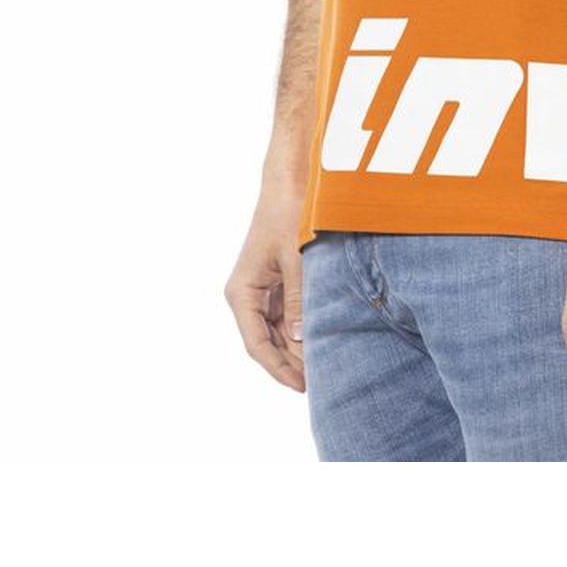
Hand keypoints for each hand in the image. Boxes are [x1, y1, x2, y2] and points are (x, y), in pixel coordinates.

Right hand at [223, 178, 308, 392]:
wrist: (290, 180)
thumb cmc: (288, 213)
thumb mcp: (295, 257)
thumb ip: (298, 299)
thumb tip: (298, 339)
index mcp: (241, 292)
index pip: (257, 344)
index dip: (278, 368)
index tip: (302, 385)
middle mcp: (247, 296)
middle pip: (267, 342)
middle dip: (291, 362)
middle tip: (321, 381)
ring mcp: (261, 291)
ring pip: (278, 332)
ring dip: (297, 348)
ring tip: (324, 366)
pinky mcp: (276, 283)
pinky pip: (286, 316)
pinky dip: (301, 329)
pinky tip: (321, 340)